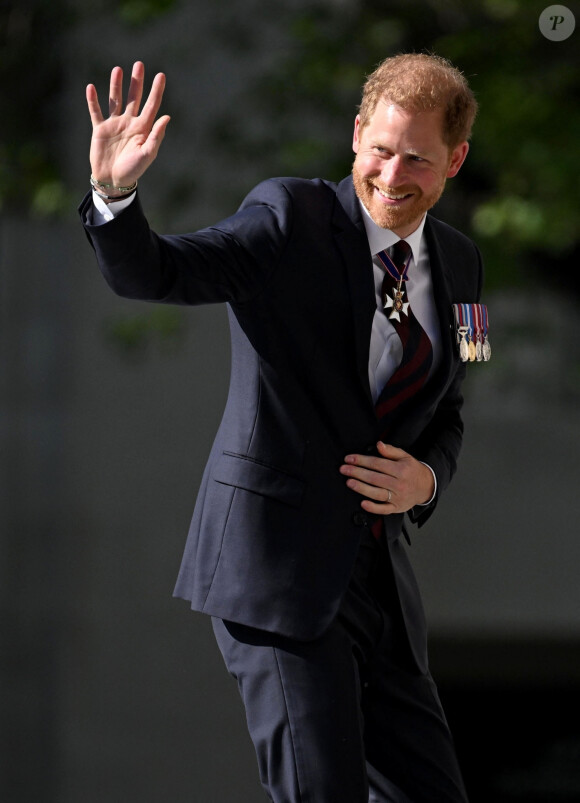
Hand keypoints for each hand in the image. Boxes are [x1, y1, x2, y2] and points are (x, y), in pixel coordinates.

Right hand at [86, 61, 170, 193]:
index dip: (156, 91)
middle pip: (134, 98)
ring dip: (116, 85)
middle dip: (136, 81)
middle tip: (139, 64)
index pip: (151, 105)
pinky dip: (92, 100)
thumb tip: (166, 117)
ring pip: (115, 100)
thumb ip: (156, 136)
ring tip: (118, 69)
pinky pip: (96, 112)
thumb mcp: (147, 154)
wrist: (113, 181)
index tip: (161, 75)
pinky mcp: (100, 129)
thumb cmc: (133, 170)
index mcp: (143, 129)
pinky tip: (91, 87)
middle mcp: (129, 123)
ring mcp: (114, 125)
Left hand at [340, 441, 434, 514]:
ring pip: (377, 493)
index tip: (349, 459)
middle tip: (344, 469)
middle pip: (374, 478)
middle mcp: (399, 484)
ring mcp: (398, 497)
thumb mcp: (405, 457)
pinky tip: (363, 503)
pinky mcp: (396, 508)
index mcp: (400, 469)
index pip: (377, 464)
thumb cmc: (412, 470)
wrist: (426, 487)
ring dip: (361, 488)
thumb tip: (379, 444)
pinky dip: (373, 507)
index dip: (361, 460)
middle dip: (357, 473)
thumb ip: (391, 451)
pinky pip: (384, 509)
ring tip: (349, 482)